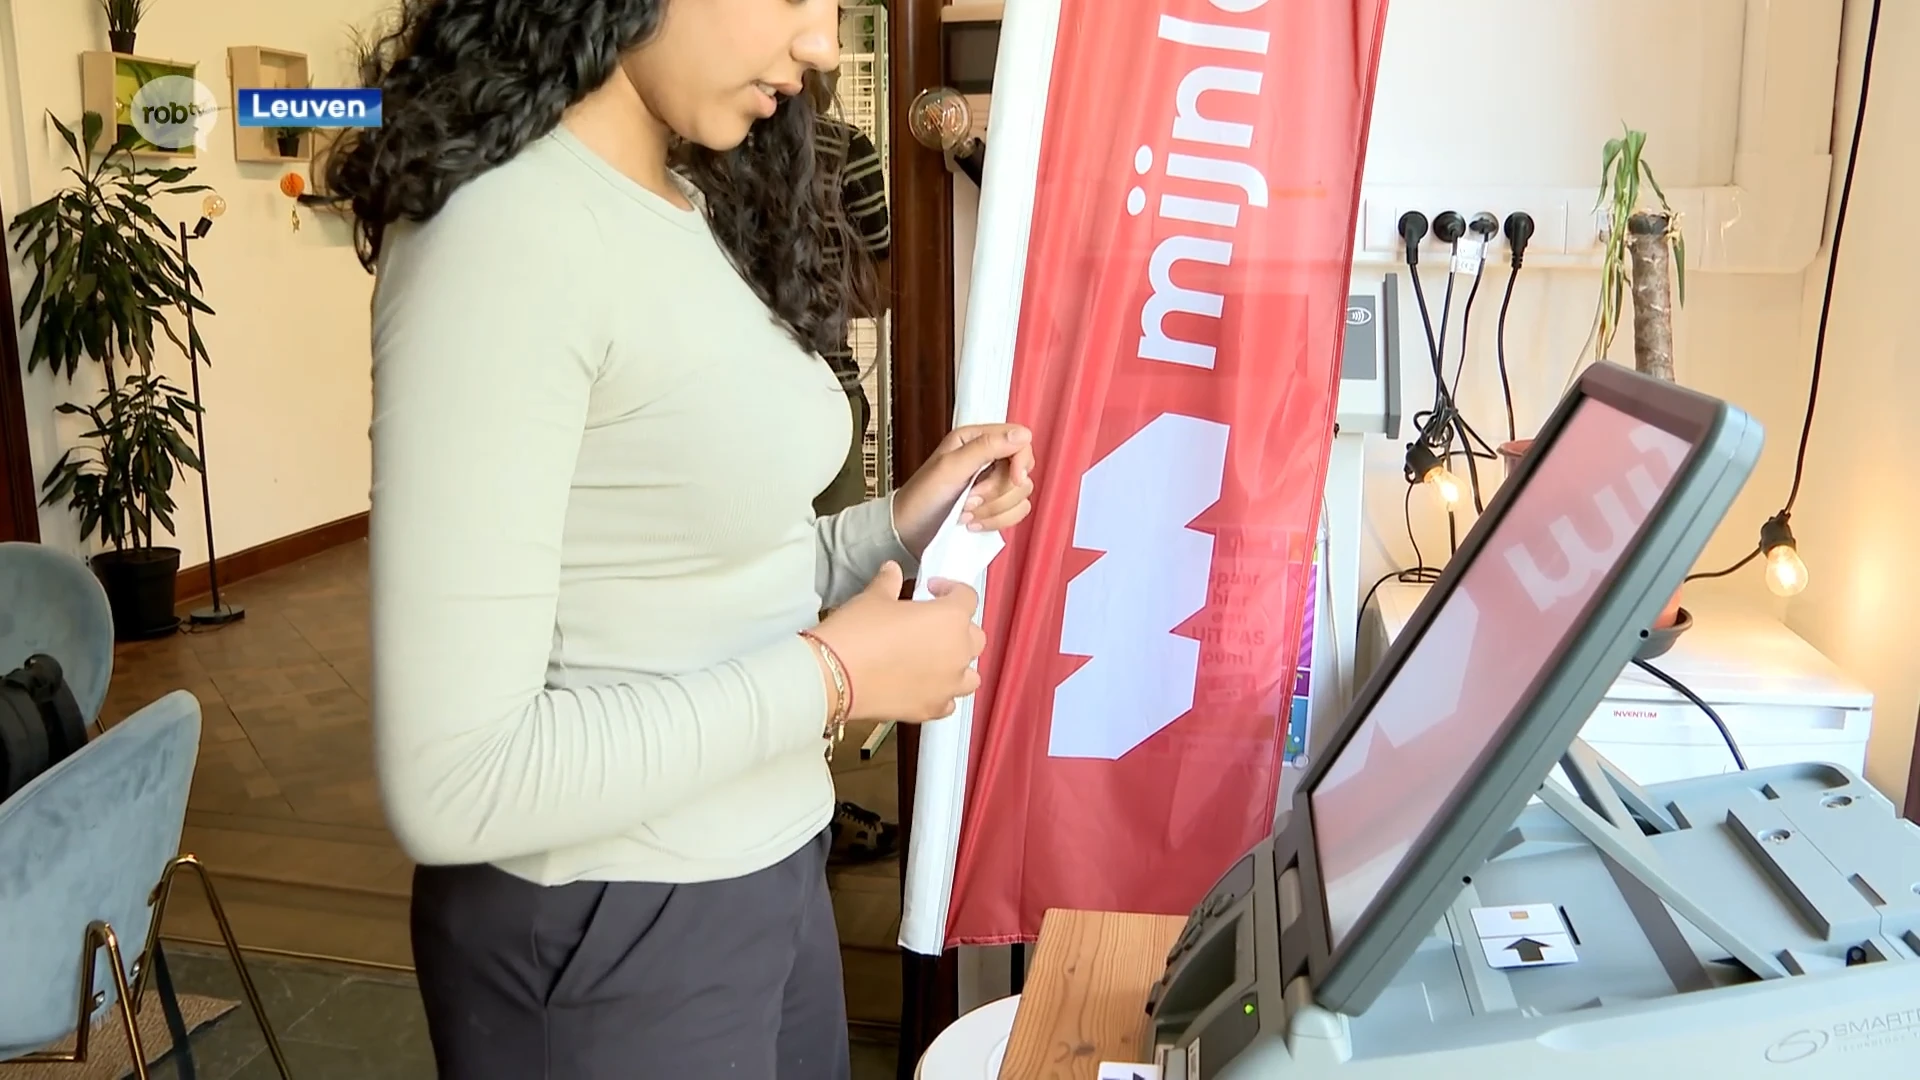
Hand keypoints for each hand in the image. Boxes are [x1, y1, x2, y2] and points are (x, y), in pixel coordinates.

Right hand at [811, 561, 985, 721]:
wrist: (834, 677)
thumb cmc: (858, 632)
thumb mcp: (874, 598)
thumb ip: (889, 583)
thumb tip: (891, 571)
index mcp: (950, 618)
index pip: (967, 597)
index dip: (950, 589)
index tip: (931, 589)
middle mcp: (958, 652)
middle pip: (974, 637)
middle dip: (958, 628)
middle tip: (931, 623)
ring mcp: (947, 685)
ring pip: (970, 674)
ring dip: (958, 664)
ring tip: (934, 658)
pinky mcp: (931, 709)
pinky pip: (949, 701)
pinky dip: (942, 693)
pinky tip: (924, 685)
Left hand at [893, 424, 1035, 556]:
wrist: (907, 531)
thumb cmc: (921, 496)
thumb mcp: (950, 467)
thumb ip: (985, 448)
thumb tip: (1022, 435)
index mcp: (976, 440)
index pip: (1019, 440)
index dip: (1022, 461)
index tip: (1014, 479)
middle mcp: (988, 459)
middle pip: (1022, 472)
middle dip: (996, 492)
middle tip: (968, 499)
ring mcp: (993, 484)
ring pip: (1021, 495)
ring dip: (994, 509)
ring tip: (966, 513)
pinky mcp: (996, 507)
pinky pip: (1016, 513)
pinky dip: (997, 521)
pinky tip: (974, 524)